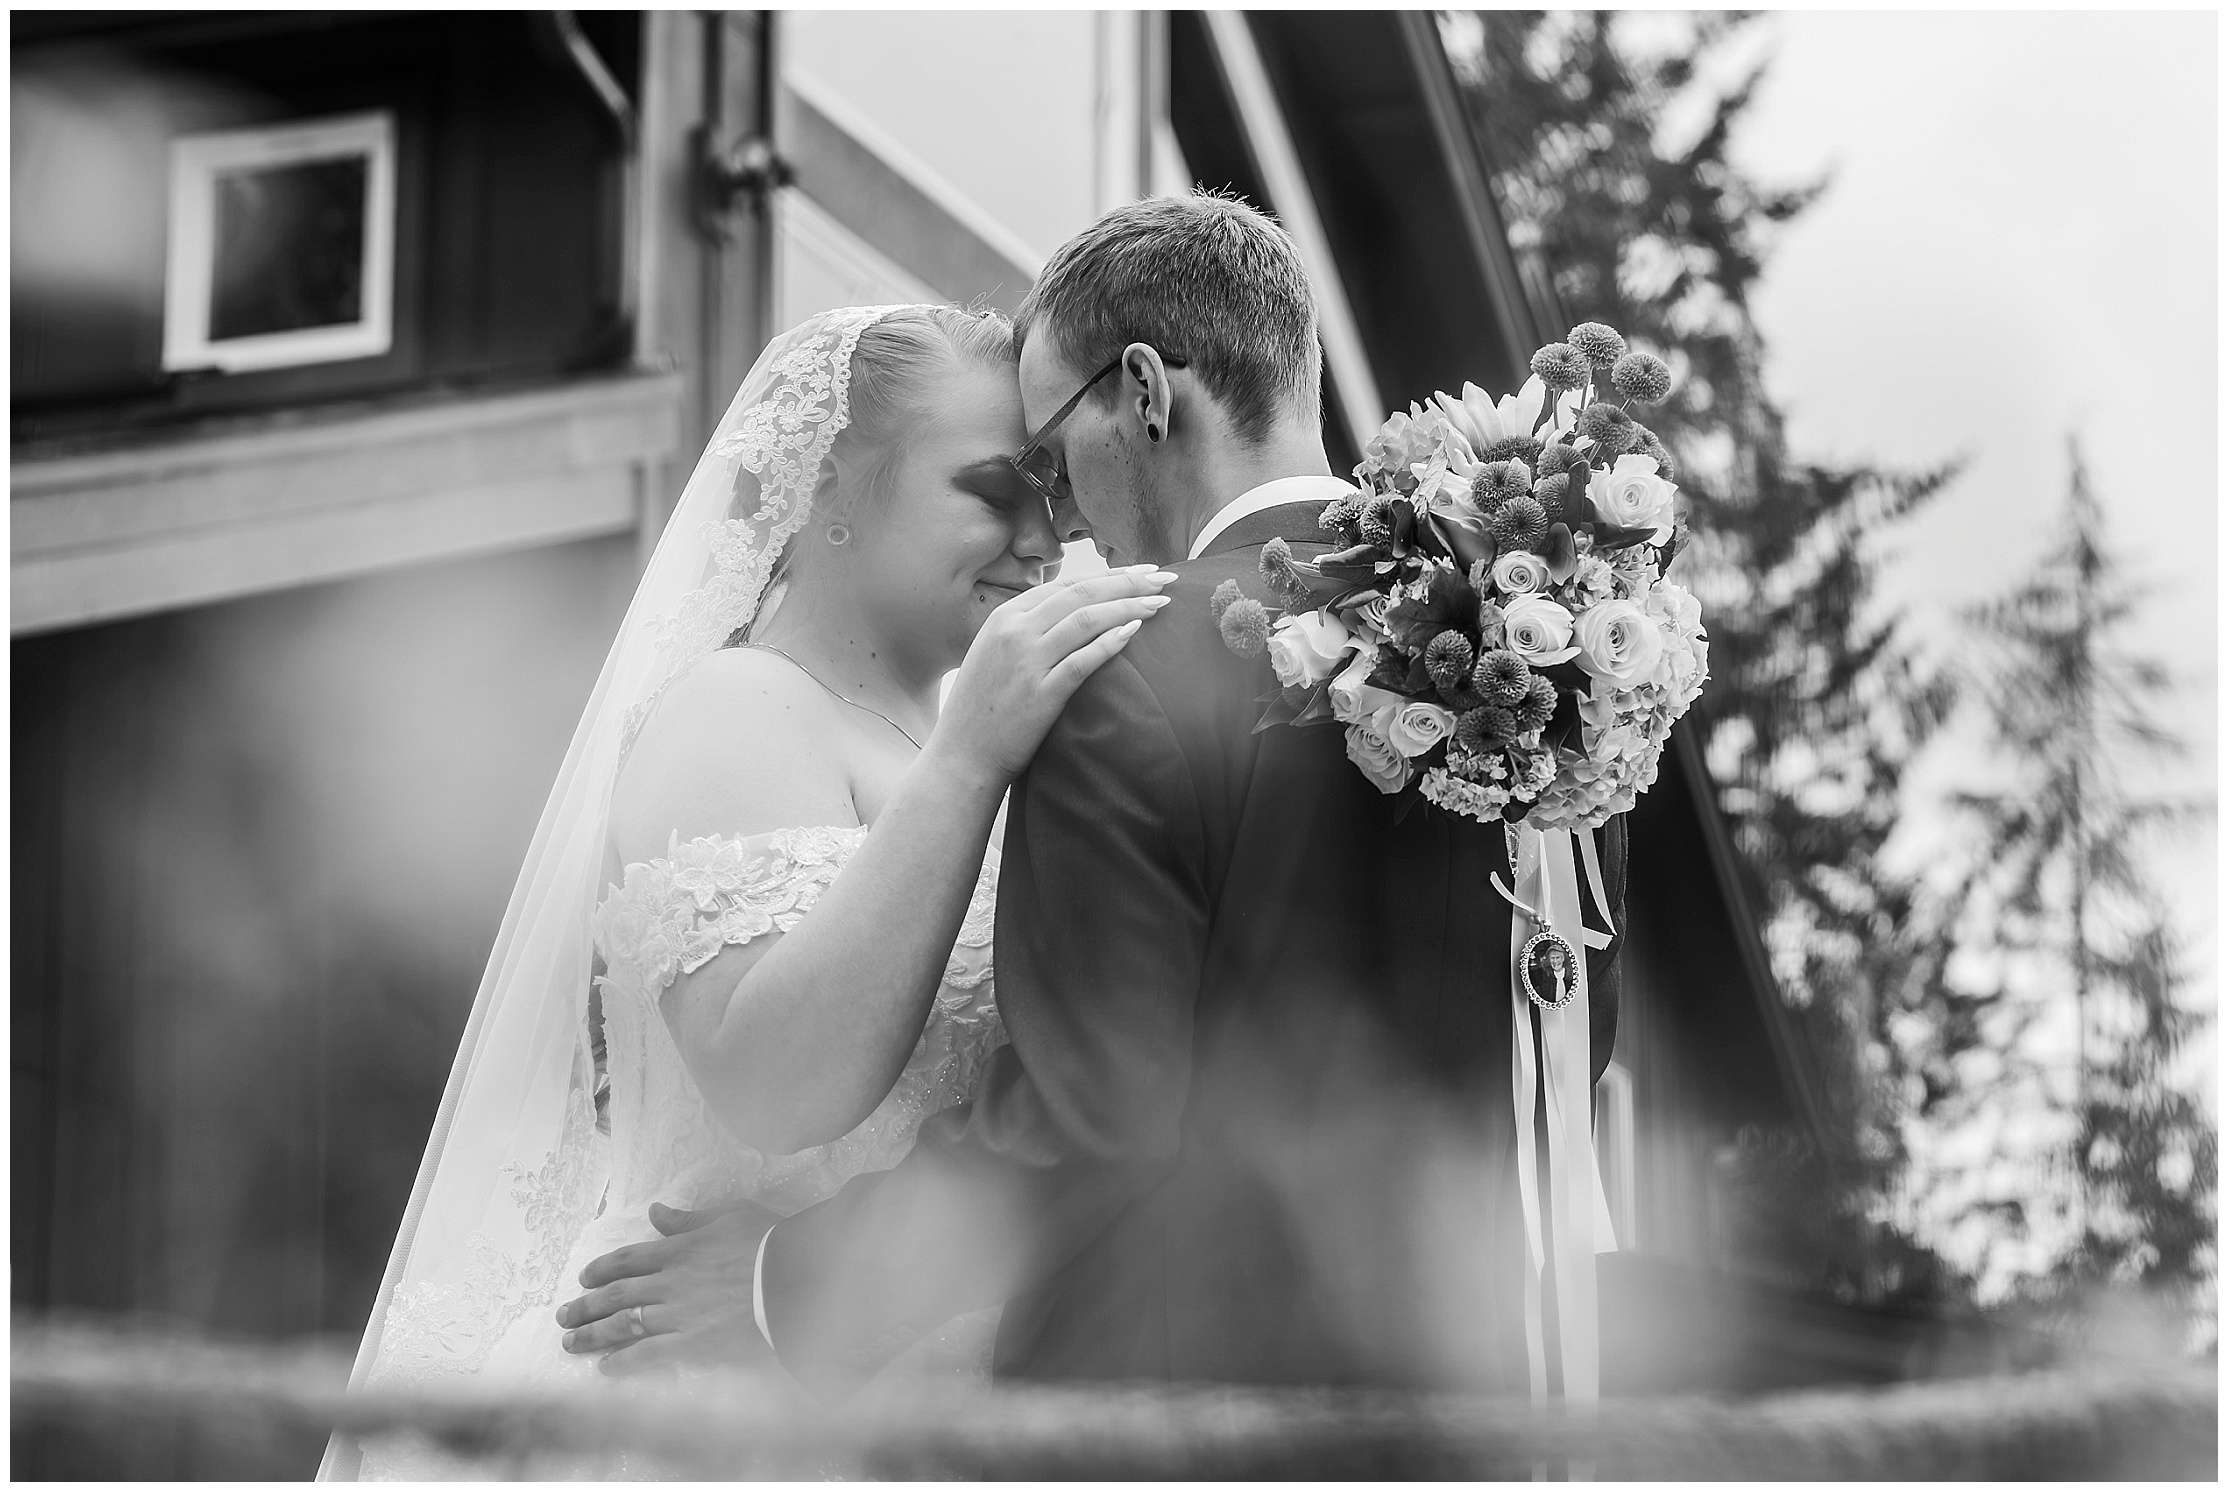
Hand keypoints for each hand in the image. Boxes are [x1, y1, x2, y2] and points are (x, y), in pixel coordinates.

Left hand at [556, 1201, 779, 1377]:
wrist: (793, 1277)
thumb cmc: (769, 1241)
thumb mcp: (730, 1215)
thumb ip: (689, 1219)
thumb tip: (655, 1213)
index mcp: (679, 1249)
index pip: (629, 1259)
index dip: (602, 1269)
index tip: (584, 1278)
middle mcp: (670, 1282)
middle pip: (617, 1293)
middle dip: (586, 1305)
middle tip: (563, 1316)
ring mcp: (677, 1314)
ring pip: (623, 1323)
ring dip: (593, 1333)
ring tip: (570, 1343)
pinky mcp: (691, 1343)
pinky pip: (648, 1354)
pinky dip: (624, 1361)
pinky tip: (605, 1368)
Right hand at [933, 565, 1176, 783]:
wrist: (961, 757)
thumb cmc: (982, 710)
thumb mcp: (994, 654)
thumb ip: (1025, 630)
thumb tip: (1068, 614)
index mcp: (1004, 616)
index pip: (1067, 584)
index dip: (1109, 575)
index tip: (1141, 571)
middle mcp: (1014, 631)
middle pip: (1082, 593)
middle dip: (1128, 581)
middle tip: (1164, 577)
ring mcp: (1027, 661)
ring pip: (1087, 618)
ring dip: (1129, 605)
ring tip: (1160, 602)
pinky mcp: (1040, 693)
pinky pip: (1083, 659)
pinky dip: (1111, 641)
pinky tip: (1136, 632)